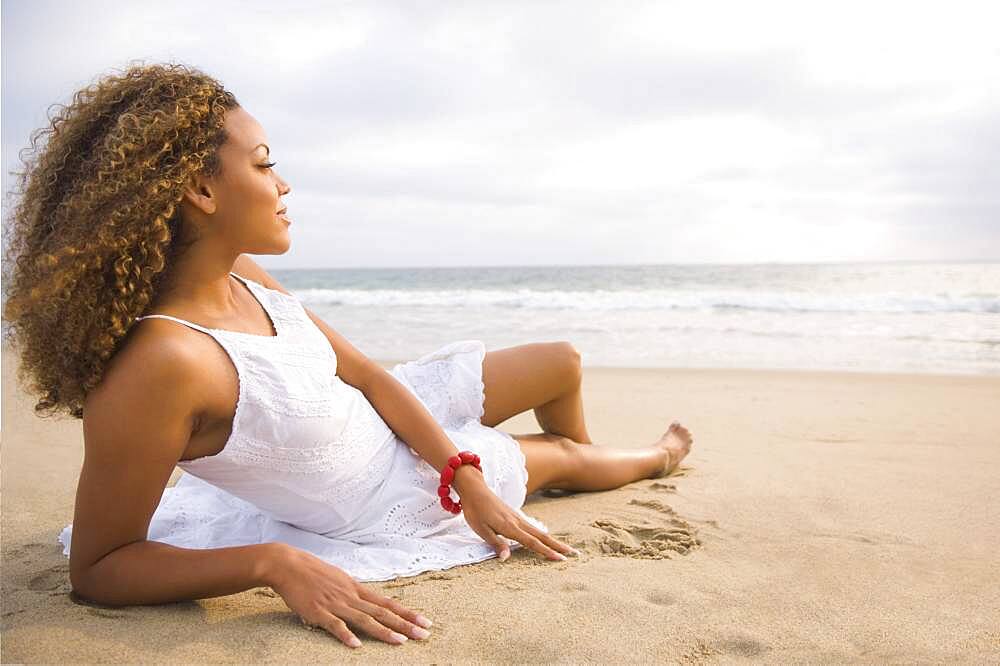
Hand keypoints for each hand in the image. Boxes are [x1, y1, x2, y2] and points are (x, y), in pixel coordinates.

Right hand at [266, 544, 432, 647]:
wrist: (288, 564)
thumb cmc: (311, 572)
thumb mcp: (338, 579)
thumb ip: (352, 592)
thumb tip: (365, 601)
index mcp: (356, 588)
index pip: (387, 602)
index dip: (406, 613)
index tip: (424, 621)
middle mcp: (350, 596)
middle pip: (382, 612)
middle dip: (404, 624)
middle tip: (424, 634)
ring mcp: (335, 604)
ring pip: (364, 619)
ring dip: (383, 631)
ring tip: (401, 642)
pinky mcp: (318, 611)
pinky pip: (334, 625)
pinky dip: (345, 635)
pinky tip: (356, 646)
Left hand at [456, 479, 578, 561]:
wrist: (475, 489)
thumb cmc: (475, 510)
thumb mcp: (481, 529)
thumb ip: (495, 543)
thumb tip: (507, 558)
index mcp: (510, 527)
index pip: (532, 542)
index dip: (546, 552)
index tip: (561, 559)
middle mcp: (518, 522)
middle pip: (542, 536)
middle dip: (558, 546)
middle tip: (574, 553)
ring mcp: (518, 518)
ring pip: (539, 531)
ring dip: (553, 540)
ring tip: (565, 548)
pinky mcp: (515, 516)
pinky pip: (533, 527)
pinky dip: (543, 535)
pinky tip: (546, 538)